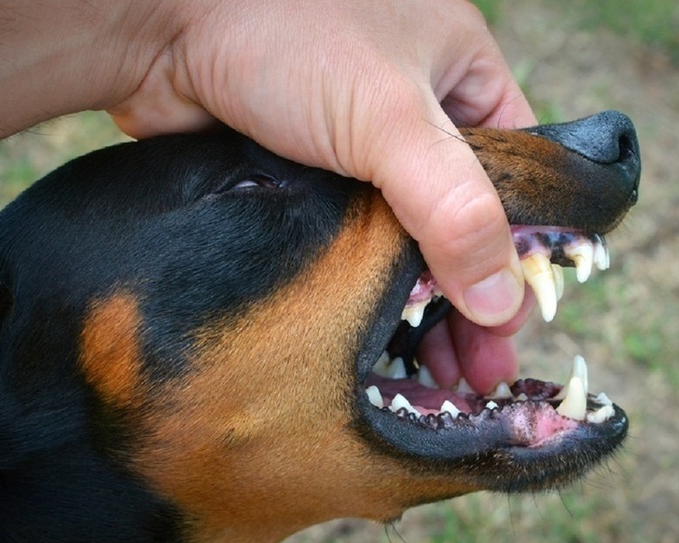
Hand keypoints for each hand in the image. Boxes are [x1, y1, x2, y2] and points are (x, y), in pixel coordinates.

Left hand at [108, 0, 535, 327]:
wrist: (160, 27)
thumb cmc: (280, 34)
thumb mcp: (389, 119)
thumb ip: (453, 207)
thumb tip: (499, 300)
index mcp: (458, 75)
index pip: (517, 179)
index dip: (518, 252)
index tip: (508, 323)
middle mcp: (414, 114)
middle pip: (461, 219)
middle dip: (467, 294)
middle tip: (473, 369)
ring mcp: (358, 149)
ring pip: (404, 238)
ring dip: (417, 302)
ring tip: (427, 371)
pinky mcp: (311, 179)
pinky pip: (353, 243)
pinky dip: (365, 287)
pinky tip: (375, 337)